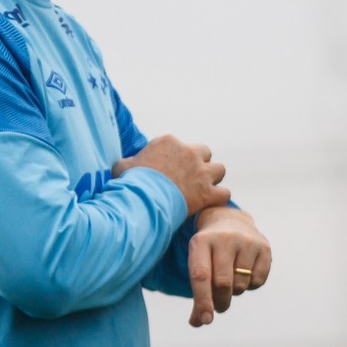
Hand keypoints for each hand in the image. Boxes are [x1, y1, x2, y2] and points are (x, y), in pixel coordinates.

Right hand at [112, 135, 229, 216]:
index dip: (176, 159)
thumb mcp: (122, 167)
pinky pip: (224, 193)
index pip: (179, 146)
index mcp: (169, 142)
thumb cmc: (130, 182)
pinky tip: (209, 204)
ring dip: (213, 178)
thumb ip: (127, 162)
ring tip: (203, 189)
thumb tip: (124, 166)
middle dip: (200, 163)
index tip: (169, 171)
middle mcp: (189, 153)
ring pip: (220, 170)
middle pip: (205, 152)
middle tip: (190, 177)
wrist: (142, 199)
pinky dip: (218, 199)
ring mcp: (201, 173)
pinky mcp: (208, 193)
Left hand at [186, 205, 270, 326]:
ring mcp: (246, 241)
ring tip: (232, 279)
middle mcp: (224, 238)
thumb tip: (197, 323)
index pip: (201, 275)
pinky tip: (245, 272)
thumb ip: (198, 295)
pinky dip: (250, 286)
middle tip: (219, 306)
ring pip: (241, 285)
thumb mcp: (198, 265)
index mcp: (201, 242)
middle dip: (220, 302)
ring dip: (235, 292)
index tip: (206, 320)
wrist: (230, 221)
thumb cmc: (209, 252)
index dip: (203, 300)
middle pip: (223, 284)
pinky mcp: (264, 247)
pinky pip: (258, 281)